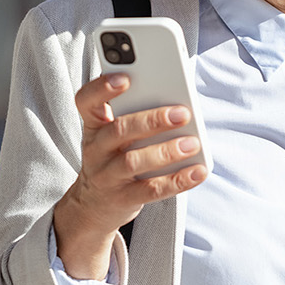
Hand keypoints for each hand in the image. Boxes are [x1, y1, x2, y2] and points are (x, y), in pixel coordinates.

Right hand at [53, 72, 206, 279]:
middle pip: (118, 130)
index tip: (125, 78)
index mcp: (94, 125)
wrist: (94, 205)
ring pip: (133, 161)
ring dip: (166, 151)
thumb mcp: (114, 135)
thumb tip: (177, 104)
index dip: (101, 88)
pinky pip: (152, 190)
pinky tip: (198, 171)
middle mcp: (95, 149)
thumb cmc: (114, 158)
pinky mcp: (122, 199)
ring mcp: (106, 176)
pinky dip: (178, 180)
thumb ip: (136, 116)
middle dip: (151, 120)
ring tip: (192, 144)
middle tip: (182, 113)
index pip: (86, 101)